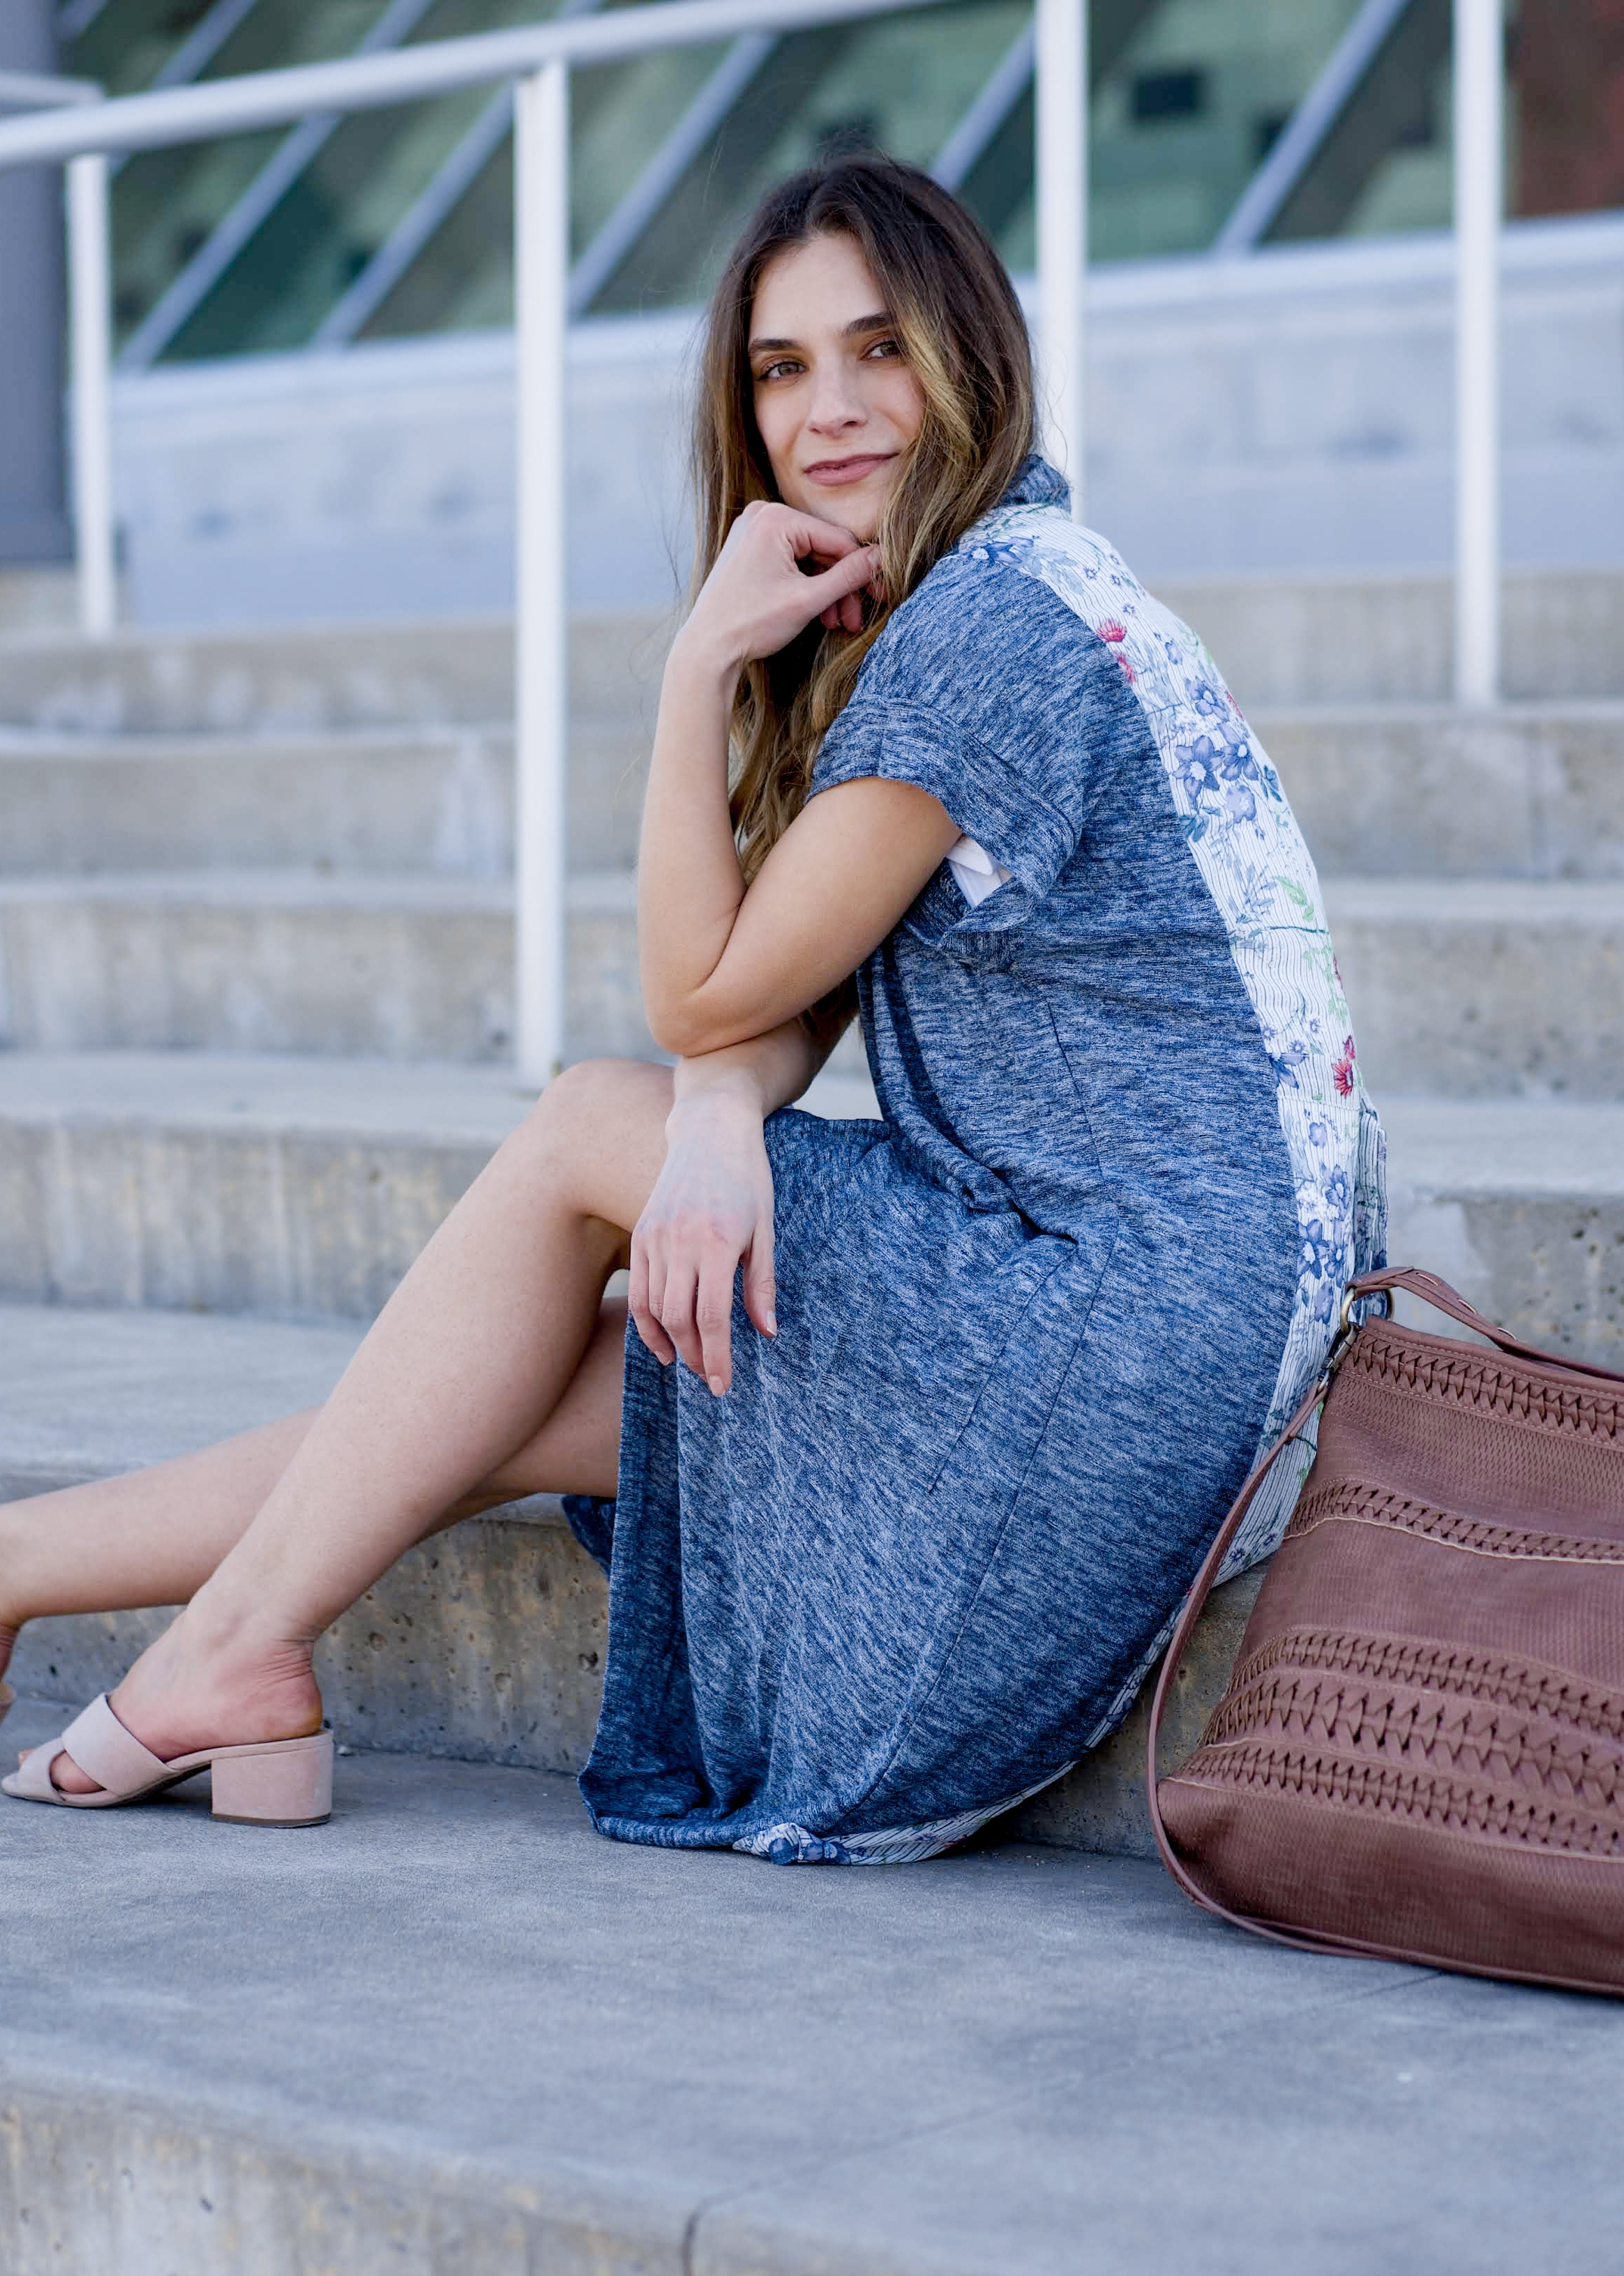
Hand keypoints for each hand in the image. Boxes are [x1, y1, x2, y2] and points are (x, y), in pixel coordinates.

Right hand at [628, 1090, 776, 1395]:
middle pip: (679, 1319)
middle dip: (695, 1356)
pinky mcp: (640, 1234)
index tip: (722, 1384)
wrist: (710, 1131)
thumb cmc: (748, 1179)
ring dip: (672, 1344)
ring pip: (655, 1310)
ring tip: (690, 1363)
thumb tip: (766, 1333)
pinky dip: (646, 1324)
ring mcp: (654, 1237)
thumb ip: (761, 1284)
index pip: (712, 1317)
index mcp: (716, 1242)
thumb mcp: (765, 1230)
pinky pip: (638, 1291)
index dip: (717, 1357)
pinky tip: (662, 1344)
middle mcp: (679, 1242)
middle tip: (710, 1378)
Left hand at [677, 501, 880, 673]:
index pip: (837, 540)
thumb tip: (882, 557)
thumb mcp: (808, 600)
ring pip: (809, 558)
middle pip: (823, 549)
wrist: (707, 648)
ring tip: (835, 622)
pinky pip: (790, 561)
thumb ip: (848, 576)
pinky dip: (805, 585)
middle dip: (841, 587)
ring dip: (826, 590)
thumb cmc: (751, 623)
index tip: (880, 596)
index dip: (863, 571)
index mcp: (775, 518)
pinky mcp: (749, 548)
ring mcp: (753, 530)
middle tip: (854, 620)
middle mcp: (762, 514)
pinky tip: (817, 612)